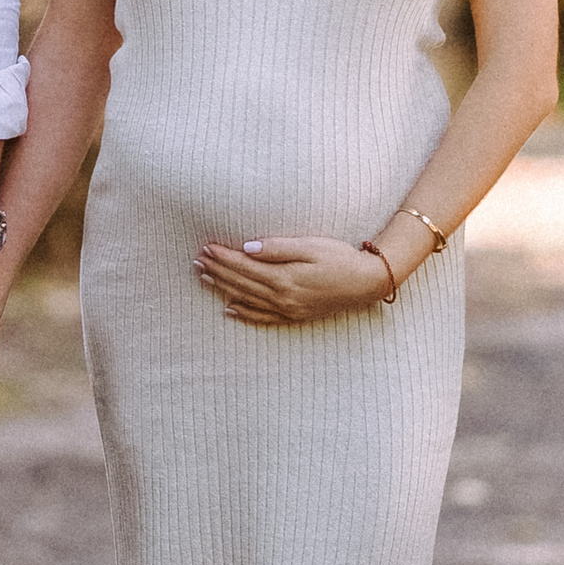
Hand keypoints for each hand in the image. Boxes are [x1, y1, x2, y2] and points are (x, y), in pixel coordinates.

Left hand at [195, 234, 391, 328]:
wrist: (366, 283)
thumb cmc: (340, 258)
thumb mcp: (310, 246)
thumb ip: (277, 248)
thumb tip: (247, 248)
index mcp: (284, 278)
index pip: (244, 266)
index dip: (223, 257)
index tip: (206, 248)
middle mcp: (282, 298)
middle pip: (241, 283)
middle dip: (218, 271)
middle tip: (197, 261)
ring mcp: (288, 310)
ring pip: (247, 300)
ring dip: (224, 289)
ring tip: (204, 279)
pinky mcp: (295, 316)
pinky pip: (263, 318)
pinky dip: (244, 314)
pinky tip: (229, 309)